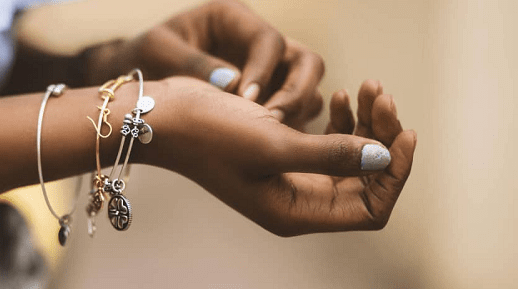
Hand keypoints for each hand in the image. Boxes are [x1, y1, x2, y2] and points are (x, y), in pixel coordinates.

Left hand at [87, 0, 323, 129]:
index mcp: (233, 19)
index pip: (268, 41)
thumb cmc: (142, 58)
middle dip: (296, 92)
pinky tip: (266, 147)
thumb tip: (235, 85)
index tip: (246, 99)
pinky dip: (287, 129)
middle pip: (306, 62)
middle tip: (271, 122)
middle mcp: (257, 43)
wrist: (136, 83)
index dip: (263, 70)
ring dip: (295, 114)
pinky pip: (293, 113)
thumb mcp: (158, 52)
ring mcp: (268, 72)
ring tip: (268, 137)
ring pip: (307, 89)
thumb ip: (193, 64)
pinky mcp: (268, 99)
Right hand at [140, 77, 415, 235]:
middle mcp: (296, 199)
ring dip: (364, 123)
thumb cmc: (209, 134)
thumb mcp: (272, 144)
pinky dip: (341, 119)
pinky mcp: (282, 151)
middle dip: (381, 137)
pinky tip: (339, 96)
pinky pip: (327, 142)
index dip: (394, 174)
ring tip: (367, 87)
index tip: (403, 133)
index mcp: (295, 212)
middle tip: (381, 95)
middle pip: (364, 179)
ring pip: (349, 157)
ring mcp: (290, 176)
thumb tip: (383, 157)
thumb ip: (331, 155)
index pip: (369, 208)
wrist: (165, 115)